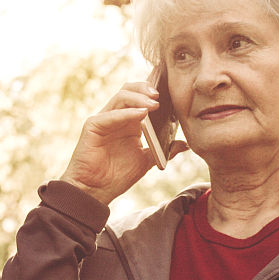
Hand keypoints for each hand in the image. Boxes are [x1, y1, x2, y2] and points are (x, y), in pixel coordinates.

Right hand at [59, 82, 182, 204]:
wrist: (95, 191)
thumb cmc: (117, 176)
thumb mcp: (146, 161)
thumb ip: (164, 150)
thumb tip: (185, 144)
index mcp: (128, 122)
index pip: (140, 97)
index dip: (153, 90)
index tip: (171, 91)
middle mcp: (116, 116)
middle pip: (129, 90)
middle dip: (145, 88)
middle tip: (161, 94)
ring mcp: (104, 119)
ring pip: (121, 97)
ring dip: (139, 97)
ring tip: (154, 104)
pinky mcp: (93, 126)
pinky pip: (111, 115)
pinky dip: (127, 113)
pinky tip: (142, 114)